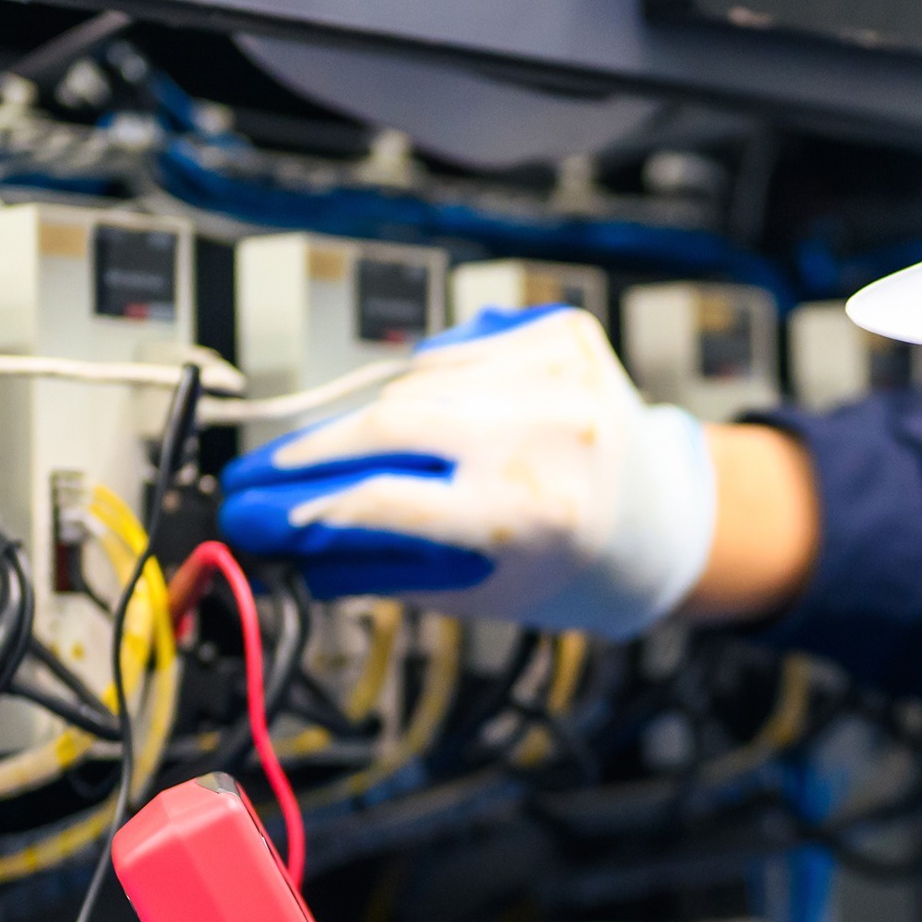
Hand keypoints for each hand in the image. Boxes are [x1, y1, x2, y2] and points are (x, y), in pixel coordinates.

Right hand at [216, 304, 718, 636]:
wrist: (664, 516)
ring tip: (388, 458)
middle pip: (388, 423)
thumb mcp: (482, 589)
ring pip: (413, 379)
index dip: (306, 506)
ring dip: (381, 416)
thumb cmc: (576, 562)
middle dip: (313, 451)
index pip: (384, 499)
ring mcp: (559, 374)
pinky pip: (455, 348)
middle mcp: (549, 435)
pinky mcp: (561, 332)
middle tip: (264, 474)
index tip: (257, 514)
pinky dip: (433, 381)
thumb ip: (384, 561)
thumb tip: (286, 536)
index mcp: (531, 516)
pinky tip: (458, 416)